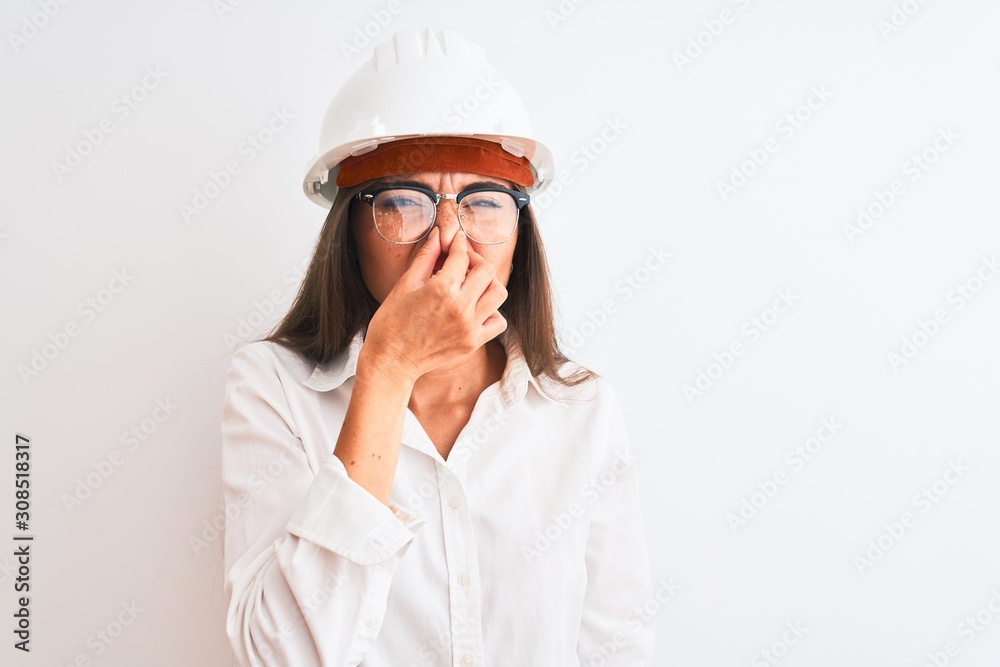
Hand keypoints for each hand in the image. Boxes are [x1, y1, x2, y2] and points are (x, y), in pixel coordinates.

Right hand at [358, 228, 508, 384]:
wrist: (391, 360)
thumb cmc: (391, 322)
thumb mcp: (406, 284)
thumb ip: (426, 257)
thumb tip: (439, 234)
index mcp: (441, 289)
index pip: (461, 257)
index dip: (458, 244)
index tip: (455, 241)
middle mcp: (461, 307)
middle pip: (486, 271)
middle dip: (475, 259)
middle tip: (463, 260)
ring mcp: (470, 326)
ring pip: (498, 293)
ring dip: (488, 283)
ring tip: (471, 284)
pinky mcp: (473, 342)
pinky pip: (498, 322)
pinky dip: (492, 311)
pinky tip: (475, 308)